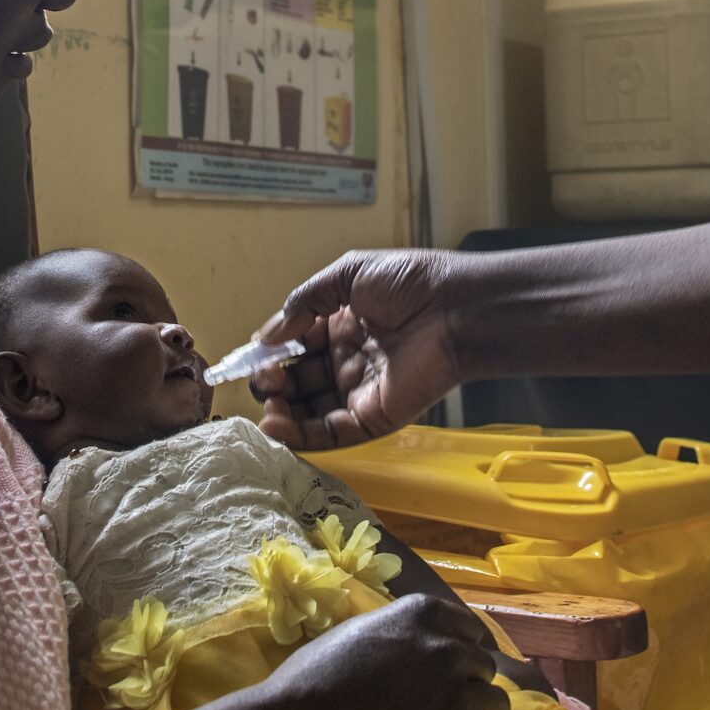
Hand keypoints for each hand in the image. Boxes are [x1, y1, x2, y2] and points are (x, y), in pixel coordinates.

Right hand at [252, 250, 463, 449]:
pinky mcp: (374, 417)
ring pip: (310, 412)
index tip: (253, 355)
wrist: (456, 308)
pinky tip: (275, 427)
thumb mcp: (348, 274)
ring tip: (267, 406)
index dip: (274, 352)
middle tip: (264, 379)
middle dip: (275, 383)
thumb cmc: (410, 282)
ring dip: (282, 412)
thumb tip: (267, 336)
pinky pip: (331, 433)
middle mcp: (349, 360)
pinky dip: (300, 435)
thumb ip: (304, 302)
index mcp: (343, 324)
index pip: (297, 345)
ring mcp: (360, 391)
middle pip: (300, 382)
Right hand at [253, 594, 510, 709]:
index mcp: (424, 612)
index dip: (458, 654)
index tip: (439, 673)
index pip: (472, 631)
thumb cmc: (315, 674)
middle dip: (465, 685)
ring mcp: (456, 696)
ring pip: (497, 706)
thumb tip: (435, 644)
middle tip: (429, 705)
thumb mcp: (365, 628)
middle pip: (485, 667)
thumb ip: (407, 631)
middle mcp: (449, 648)